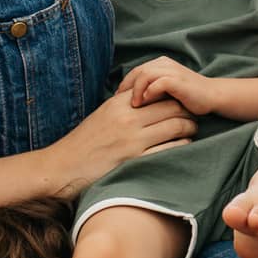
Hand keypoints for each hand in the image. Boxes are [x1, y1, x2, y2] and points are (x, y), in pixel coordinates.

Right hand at [44, 93, 195, 198]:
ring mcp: (132, 140)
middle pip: (172, 107)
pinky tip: (184, 146)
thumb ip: (125, 105)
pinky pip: (168, 150)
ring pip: (175, 126)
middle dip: (188, 110)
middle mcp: (127, 118)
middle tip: (195, 115)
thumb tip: (148, 97)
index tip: (183, 100)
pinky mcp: (135, 161)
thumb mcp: (103, 115)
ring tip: (193, 130)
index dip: (176, 95)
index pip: (158, 91)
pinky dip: (181, 146)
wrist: (62, 166)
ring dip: (190, 128)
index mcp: (119, 104)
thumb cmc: (85, 142)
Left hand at [118, 56, 218, 114]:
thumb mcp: (166, 92)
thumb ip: (151, 91)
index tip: (118, 101)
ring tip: (134, 105)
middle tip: (119, 103)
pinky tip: (145, 103)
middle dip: (126, 87)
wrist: (212, 97)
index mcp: (160, 64)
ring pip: (145, 74)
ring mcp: (172, 70)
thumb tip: (129, 101)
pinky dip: (149, 92)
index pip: (135, 71)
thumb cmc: (189, 97)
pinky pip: (158, 82)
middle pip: (137, 71)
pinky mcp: (178, 80)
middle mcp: (165, 63)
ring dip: (136, 90)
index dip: (125, 85)